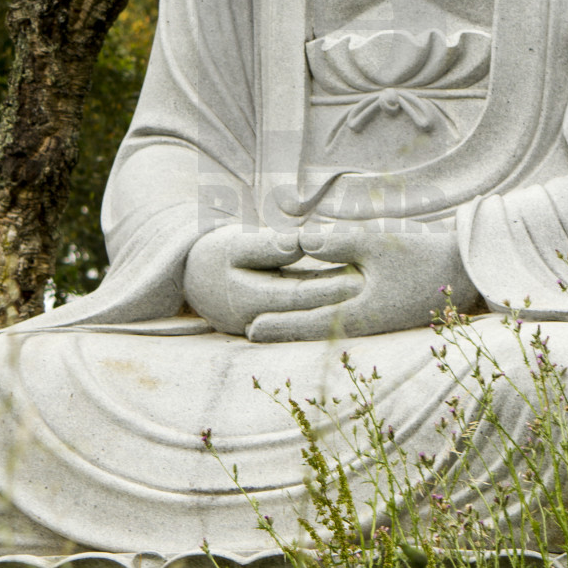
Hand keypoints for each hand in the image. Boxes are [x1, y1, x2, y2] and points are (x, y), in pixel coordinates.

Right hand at [182, 223, 359, 336]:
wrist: (190, 276)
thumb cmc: (213, 254)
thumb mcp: (234, 243)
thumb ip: (266, 245)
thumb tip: (297, 244)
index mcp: (247, 300)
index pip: (297, 296)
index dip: (329, 288)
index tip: (359, 278)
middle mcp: (259, 319)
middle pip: (308, 310)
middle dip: (342, 300)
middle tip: (377, 289)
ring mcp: (266, 324)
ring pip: (307, 312)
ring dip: (337, 302)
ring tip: (372, 289)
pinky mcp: (273, 320)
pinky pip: (302, 310)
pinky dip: (325, 300)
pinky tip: (350, 288)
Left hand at [247, 221, 478, 342]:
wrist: (466, 272)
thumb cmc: (423, 257)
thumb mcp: (378, 244)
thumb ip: (337, 243)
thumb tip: (299, 240)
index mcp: (360, 315)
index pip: (308, 323)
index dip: (277, 326)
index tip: (249, 329)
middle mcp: (363, 325)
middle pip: (312, 330)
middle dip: (281, 330)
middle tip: (245, 331)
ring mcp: (373, 321)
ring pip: (325, 326)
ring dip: (298, 323)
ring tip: (268, 322)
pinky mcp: (380, 313)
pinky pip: (341, 318)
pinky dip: (320, 314)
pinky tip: (309, 307)